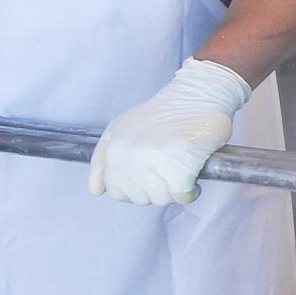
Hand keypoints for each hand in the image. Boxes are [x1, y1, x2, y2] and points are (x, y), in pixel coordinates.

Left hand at [88, 59, 251, 205]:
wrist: (199, 95)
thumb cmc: (165, 112)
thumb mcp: (121, 127)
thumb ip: (103, 158)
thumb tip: (96, 190)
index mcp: (113, 149)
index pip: (116, 190)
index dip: (135, 184)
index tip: (148, 170)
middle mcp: (128, 157)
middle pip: (139, 198)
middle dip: (155, 187)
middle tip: (167, 164)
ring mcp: (152, 164)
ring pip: (160, 199)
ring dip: (173, 187)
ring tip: (180, 163)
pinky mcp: (179, 171)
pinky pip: (182, 197)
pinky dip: (190, 189)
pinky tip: (192, 169)